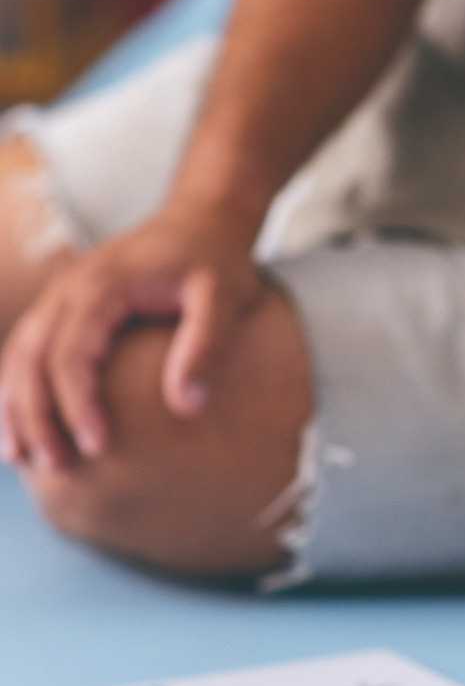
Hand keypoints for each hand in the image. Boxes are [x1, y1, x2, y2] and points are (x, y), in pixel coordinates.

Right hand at [0, 207, 265, 468]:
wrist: (203, 219)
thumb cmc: (216, 261)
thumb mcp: (223, 298)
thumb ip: (206, 346)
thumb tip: (186, 406)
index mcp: (102, 287)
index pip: (71, 354)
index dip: (78, 404)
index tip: (98, 447)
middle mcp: (69, 288)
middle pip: (30, 357)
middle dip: (35, 415)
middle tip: (55, 466)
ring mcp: (62, 294)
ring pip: (18, 352)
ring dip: (12, 404)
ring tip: (20, 458)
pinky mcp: (67, 305)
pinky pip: (28, 346)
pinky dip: (16, 384)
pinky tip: (20, 423)